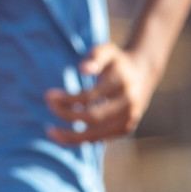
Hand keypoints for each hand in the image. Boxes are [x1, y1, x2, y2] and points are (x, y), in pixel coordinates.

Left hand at [44, 43, 158, 144]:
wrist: (142, 72)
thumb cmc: (116, 61)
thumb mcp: (106, 51)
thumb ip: (94, 57)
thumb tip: (82, 69)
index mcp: (122, 83)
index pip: (90, 96)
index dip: (67, 99)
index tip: (48, 96)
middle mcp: (128, 103)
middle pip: (94, 117)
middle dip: (67, 115)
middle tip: (49, 108)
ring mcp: (130, 118)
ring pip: (98, 134)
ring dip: (72, 136)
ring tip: (51, 133)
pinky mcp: (127, 128)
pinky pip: (103, 138)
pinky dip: (84, 140)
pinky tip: (66, 137)